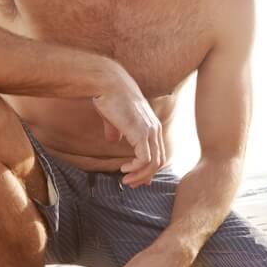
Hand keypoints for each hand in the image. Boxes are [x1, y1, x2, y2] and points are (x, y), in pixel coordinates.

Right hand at [91, 64, 165, 186]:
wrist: (106, 83)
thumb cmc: (109, 97)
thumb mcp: (115, 118)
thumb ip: (117, 131)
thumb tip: (113, 141)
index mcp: (152, 126)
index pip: (158, 153)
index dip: (148, 168)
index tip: (136, 178)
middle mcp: (155, 129)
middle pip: (159, 161)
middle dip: (145, 176)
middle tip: (131, 183)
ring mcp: (150, 131)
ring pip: (153, 163)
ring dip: (140, 176)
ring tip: (126, 180)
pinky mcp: (141, 133)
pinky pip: (144, 159)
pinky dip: (136, 168)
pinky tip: (123, 169)